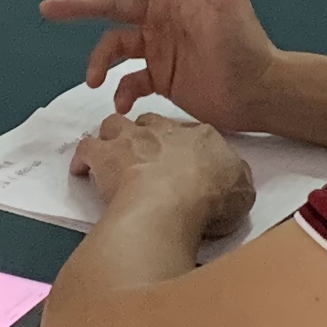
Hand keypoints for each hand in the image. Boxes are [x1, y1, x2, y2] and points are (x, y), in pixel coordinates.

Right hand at [37, 0, 280, 131]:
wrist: (257, 91)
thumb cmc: (242, 41)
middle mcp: (160, 17)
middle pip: (111, 7)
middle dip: (80, 7)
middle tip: (49, 9)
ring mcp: (158, 48)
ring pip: (115, 46)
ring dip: (99, 60)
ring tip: (92, 79)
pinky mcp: (160, 78)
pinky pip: (130, 81)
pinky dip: (121, 90)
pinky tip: (120, 101)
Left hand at [70, 106, 254, 241]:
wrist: (174, 203)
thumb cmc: (210, 199)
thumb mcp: (243, 190)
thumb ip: (237, 178)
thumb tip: (236, 177)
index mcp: (201, 136)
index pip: (189, 133)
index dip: (182, 147)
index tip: (180, 162)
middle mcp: (164, 130)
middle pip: (151, 123)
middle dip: (146, 136)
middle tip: (145, 157)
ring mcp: (132, 139)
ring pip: (116, 124)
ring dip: (113, 138)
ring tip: (113, 158)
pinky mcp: (105, 155)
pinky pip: (87, 148)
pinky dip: (84, 158)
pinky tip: (83, 171)